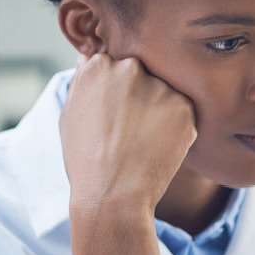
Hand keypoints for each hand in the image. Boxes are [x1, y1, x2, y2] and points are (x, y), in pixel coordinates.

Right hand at [61, 54, 196, 254]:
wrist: (112, 196)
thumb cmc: (86, 163)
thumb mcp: (70, 116)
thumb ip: (84, 82)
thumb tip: (94, 58)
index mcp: (98, 66)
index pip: (116, 64)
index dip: (119, 92)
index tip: (118, 114)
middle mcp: (128, 68)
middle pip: (142, 74)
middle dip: (141, 97)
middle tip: (132, 131)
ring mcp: (158, 85)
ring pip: (165, 93)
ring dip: (160, 112)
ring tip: (144, 144)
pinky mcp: (183, 106)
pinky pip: (183, 113)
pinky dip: (177, 129)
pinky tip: (159, 149)